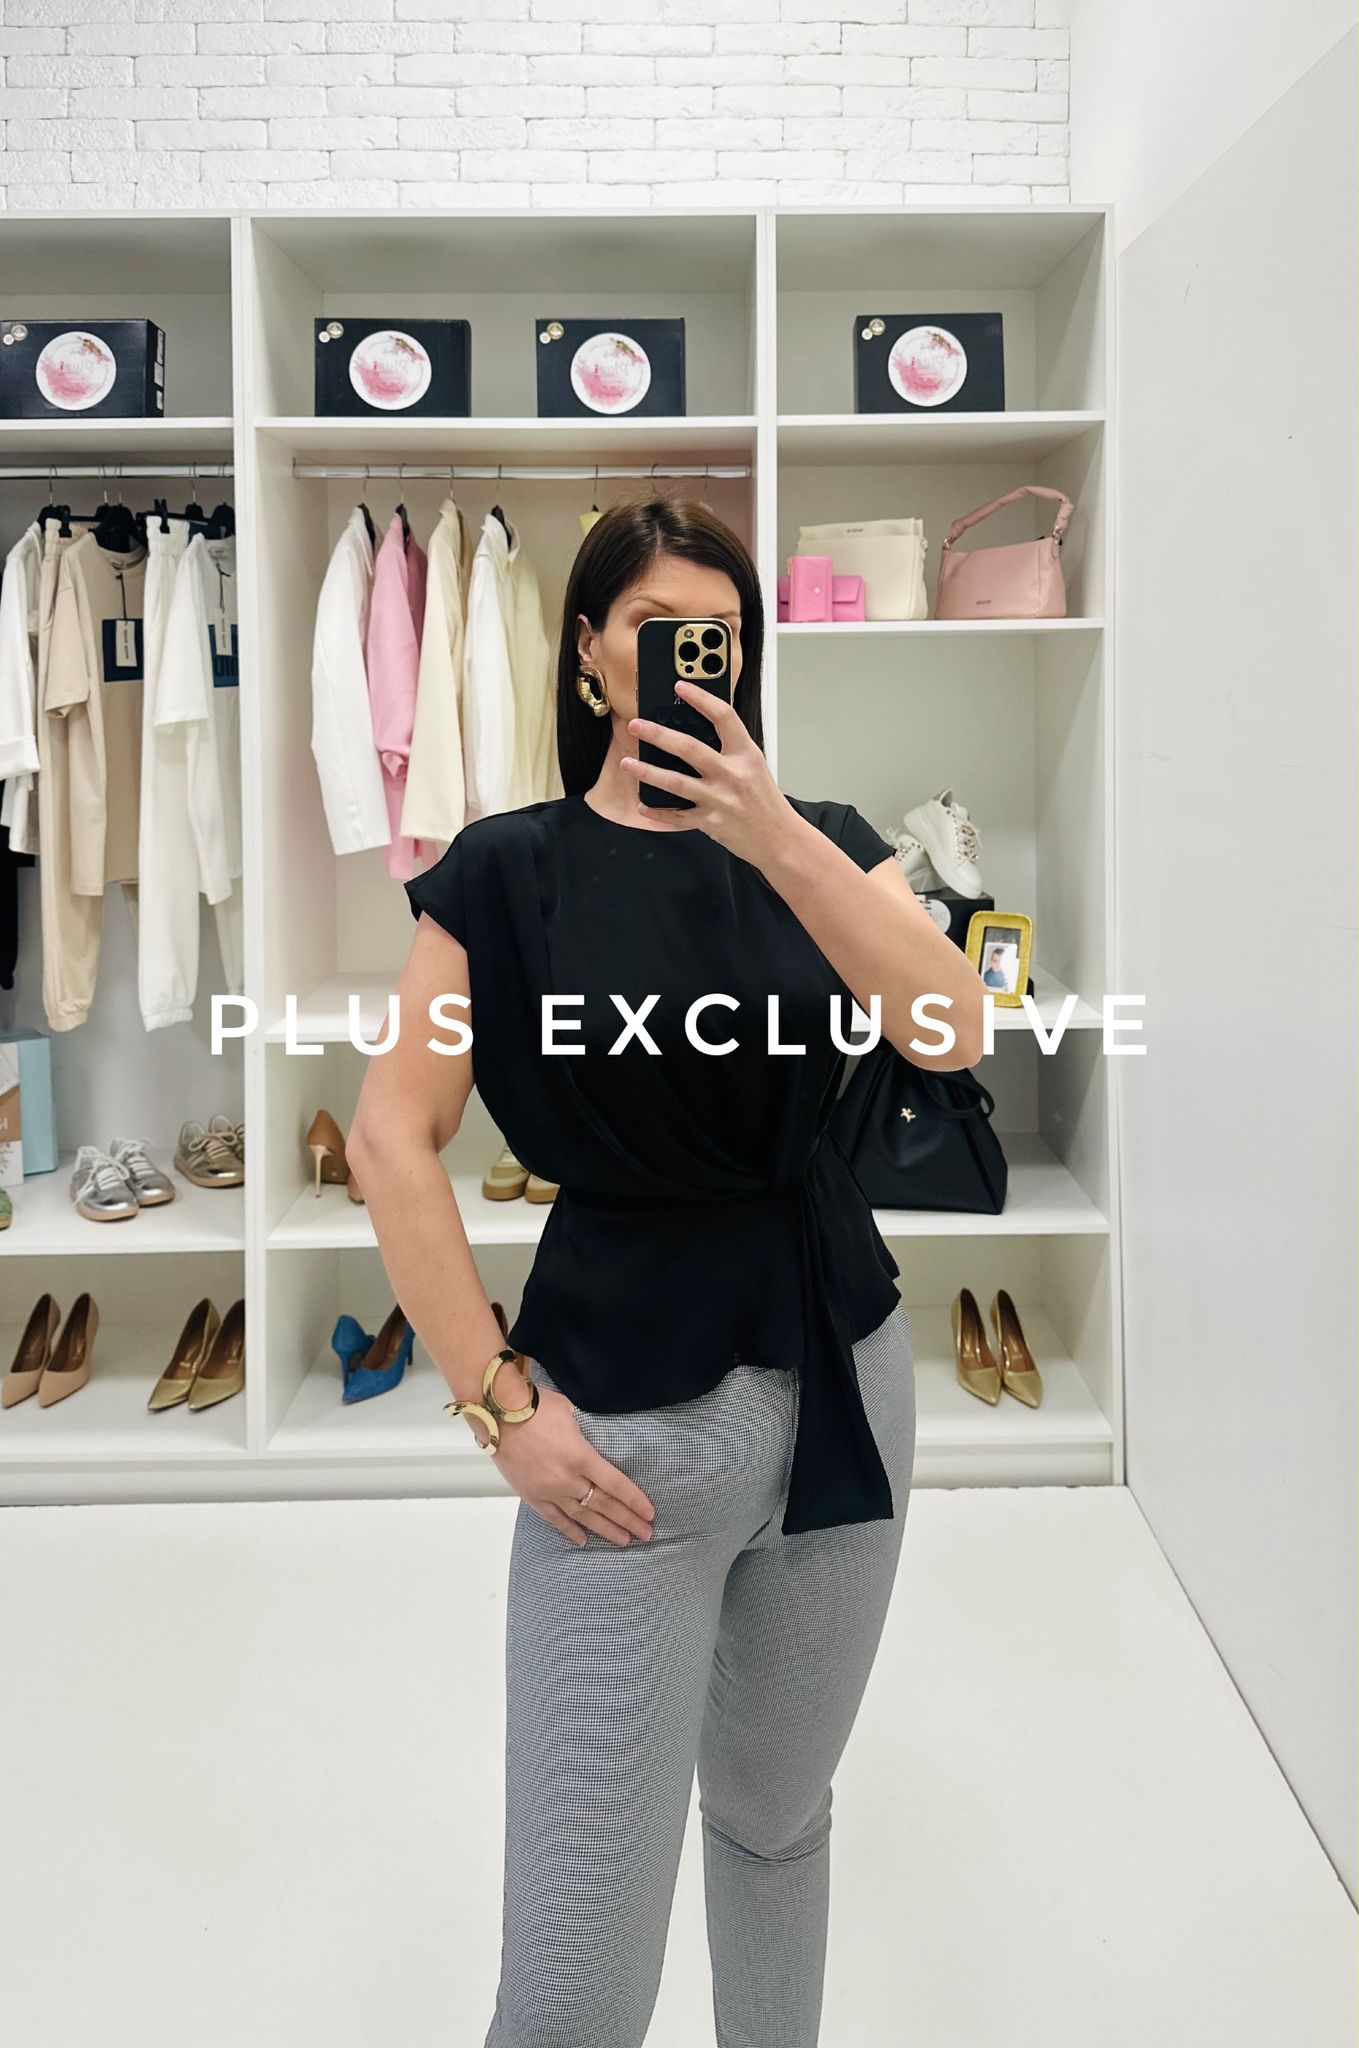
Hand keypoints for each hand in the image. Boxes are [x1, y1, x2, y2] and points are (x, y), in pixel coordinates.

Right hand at [491, 1384, 655, 1547]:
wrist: (498, 1414)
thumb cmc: (536, 1406)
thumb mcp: (572, 1413)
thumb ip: (587, 1434)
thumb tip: (599, 1443)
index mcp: (581, 1456)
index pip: (615, 1484)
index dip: (634, 1500)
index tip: (649, 1512)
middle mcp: (567, 1479)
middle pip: (604, 1504)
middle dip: (627, 1520)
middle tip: (646, 1534)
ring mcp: (548, 1490)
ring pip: (582, 1516)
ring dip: (605, 1530)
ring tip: (624, 1541)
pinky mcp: (531, 1495)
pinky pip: (554, 1518)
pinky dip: (569, 1530)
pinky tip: (583, 1540)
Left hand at [622, 683, 804, 868]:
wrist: (779, 839)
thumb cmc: (765, 801)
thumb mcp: (754, 766)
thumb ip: (730, 750)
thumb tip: (694, 732)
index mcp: (746, 755)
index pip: (723, 717)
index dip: (701, 699)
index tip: (680, 687)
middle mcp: (732, 775)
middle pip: (689, 748)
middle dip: (658, 734)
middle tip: (636, 726)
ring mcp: (719, 799)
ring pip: (675, 782)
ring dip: (647, 771)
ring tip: (627, 762)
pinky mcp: (710, 822)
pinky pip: (677, 817)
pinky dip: (658, 812)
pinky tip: (643, 806)